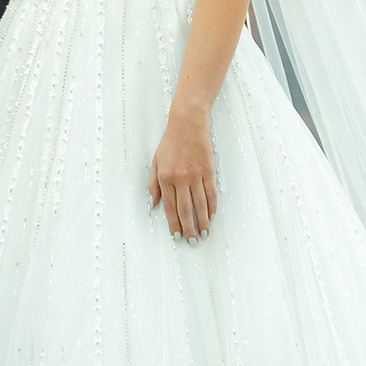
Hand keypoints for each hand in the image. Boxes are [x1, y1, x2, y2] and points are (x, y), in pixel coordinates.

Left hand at [148, 104, 216, 242]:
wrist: (187, 124)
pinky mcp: (208, 170)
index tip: (177, 235)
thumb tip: (153, 204)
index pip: (170, 207)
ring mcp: (196, 175)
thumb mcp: (156, 162)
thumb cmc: (170, 143)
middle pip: (186, 209)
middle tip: (193, 241)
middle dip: (189, 228)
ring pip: (200, 204)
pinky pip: (210, 192)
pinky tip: (211, 215)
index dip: (174, 223)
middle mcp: (181, 178)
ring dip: (202, 221)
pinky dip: (211, 205)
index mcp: (165, 178)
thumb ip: (153, 185)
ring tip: (204, 233)